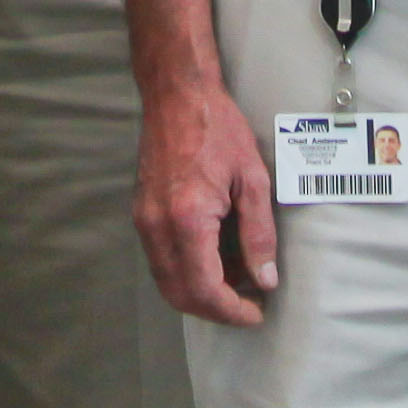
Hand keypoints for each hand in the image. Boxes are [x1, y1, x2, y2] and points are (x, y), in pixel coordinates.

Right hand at [133, 69, 277, 327]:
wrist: (177, 95)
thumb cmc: (218, 128)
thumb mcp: (253, 178)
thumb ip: (259, 233)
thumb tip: (265, 279)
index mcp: (188, 218)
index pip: (205, 289)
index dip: (231, 311)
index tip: (256, 313)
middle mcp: (158, 226)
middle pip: (180, 295)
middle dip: (215, 311)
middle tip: (247, 305)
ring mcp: (144, 221)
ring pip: (166, 282)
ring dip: (199, 294)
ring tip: (235, 283)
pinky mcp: (141, 214)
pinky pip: (160, 261)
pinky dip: (186, 273)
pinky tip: (214, 260)